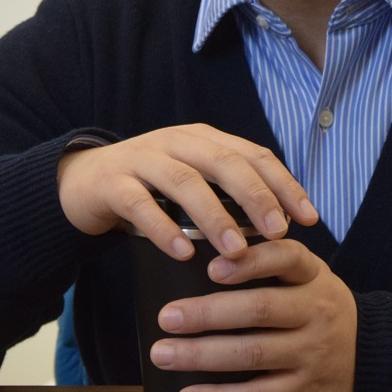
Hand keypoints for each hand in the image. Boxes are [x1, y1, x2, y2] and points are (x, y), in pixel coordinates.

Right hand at [56, 124, 317, 260]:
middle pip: (225, 163)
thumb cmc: (150, 188)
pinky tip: (182, 252)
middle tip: (278, 232)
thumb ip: (229, 195)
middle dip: (256, 197)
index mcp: (204, 139)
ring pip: (185, 181)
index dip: (284, 184)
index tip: (309, 219)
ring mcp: (143, 158)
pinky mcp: (113, 183)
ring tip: (236, 250)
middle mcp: (177, 141)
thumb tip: (283, 227)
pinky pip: (141, 204)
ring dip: (214, 216)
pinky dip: (163, 228)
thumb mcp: (194, 182)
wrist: (82, 182)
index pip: (254, 154)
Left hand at [148, 238, 357, 391]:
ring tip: (164, 354)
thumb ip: (270, 267)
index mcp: (314, 277)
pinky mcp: (303, 391)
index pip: (286, 258)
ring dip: (202, 355)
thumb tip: (197, 260)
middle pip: (260, 309)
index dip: (250, 261)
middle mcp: (316, 312)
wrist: (375, 362)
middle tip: (168, 317)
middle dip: (208, 313)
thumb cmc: (322, 314)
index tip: (212, 267)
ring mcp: (311, 354)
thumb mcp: (310, 280)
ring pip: (252, 353)